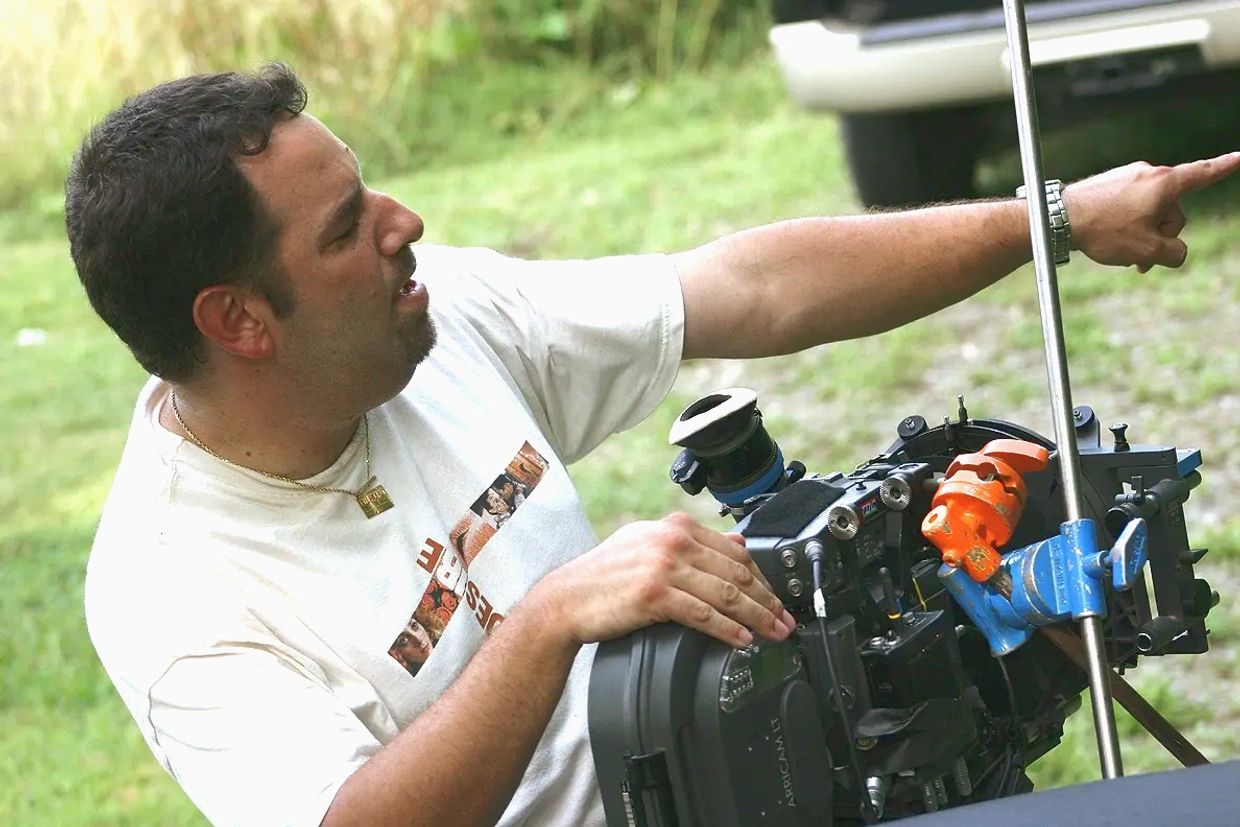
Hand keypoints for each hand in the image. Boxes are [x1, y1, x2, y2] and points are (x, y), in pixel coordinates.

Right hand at [530, 513, 796, 649]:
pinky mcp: (655, 594)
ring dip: (758, 616)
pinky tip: (743, 639)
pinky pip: (703, 614)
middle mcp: (673, 541)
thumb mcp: (649, 544)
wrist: (566, 599)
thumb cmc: (605, 576)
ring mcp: (664, 566)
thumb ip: (693, 541)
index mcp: (675, 526)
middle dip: (768, 600)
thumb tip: (737, 539)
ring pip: (726, 594)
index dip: (763, 577)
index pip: (735, 550)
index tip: (777, 597)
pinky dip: (728, 629)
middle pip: (737, 573)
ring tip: (774, 633)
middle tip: (786, 621)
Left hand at [1064, 151, 1239, 272]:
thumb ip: (1175, 253)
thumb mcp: (1147, 251)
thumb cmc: (1103, 231)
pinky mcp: (1110, 184)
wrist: (1057, 219)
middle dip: (1161, 236)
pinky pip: (1129, 208)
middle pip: (1172, 210)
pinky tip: (1107, 239)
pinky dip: (1126, 225)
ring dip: (1141, 234)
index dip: (1225, 167)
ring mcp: (1127, 177)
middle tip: (1138, 259)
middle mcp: (1148, 173)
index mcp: (1164, 182)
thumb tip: (1175, 252)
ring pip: (1149, 212)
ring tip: (1119, 250)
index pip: (1203, 174)